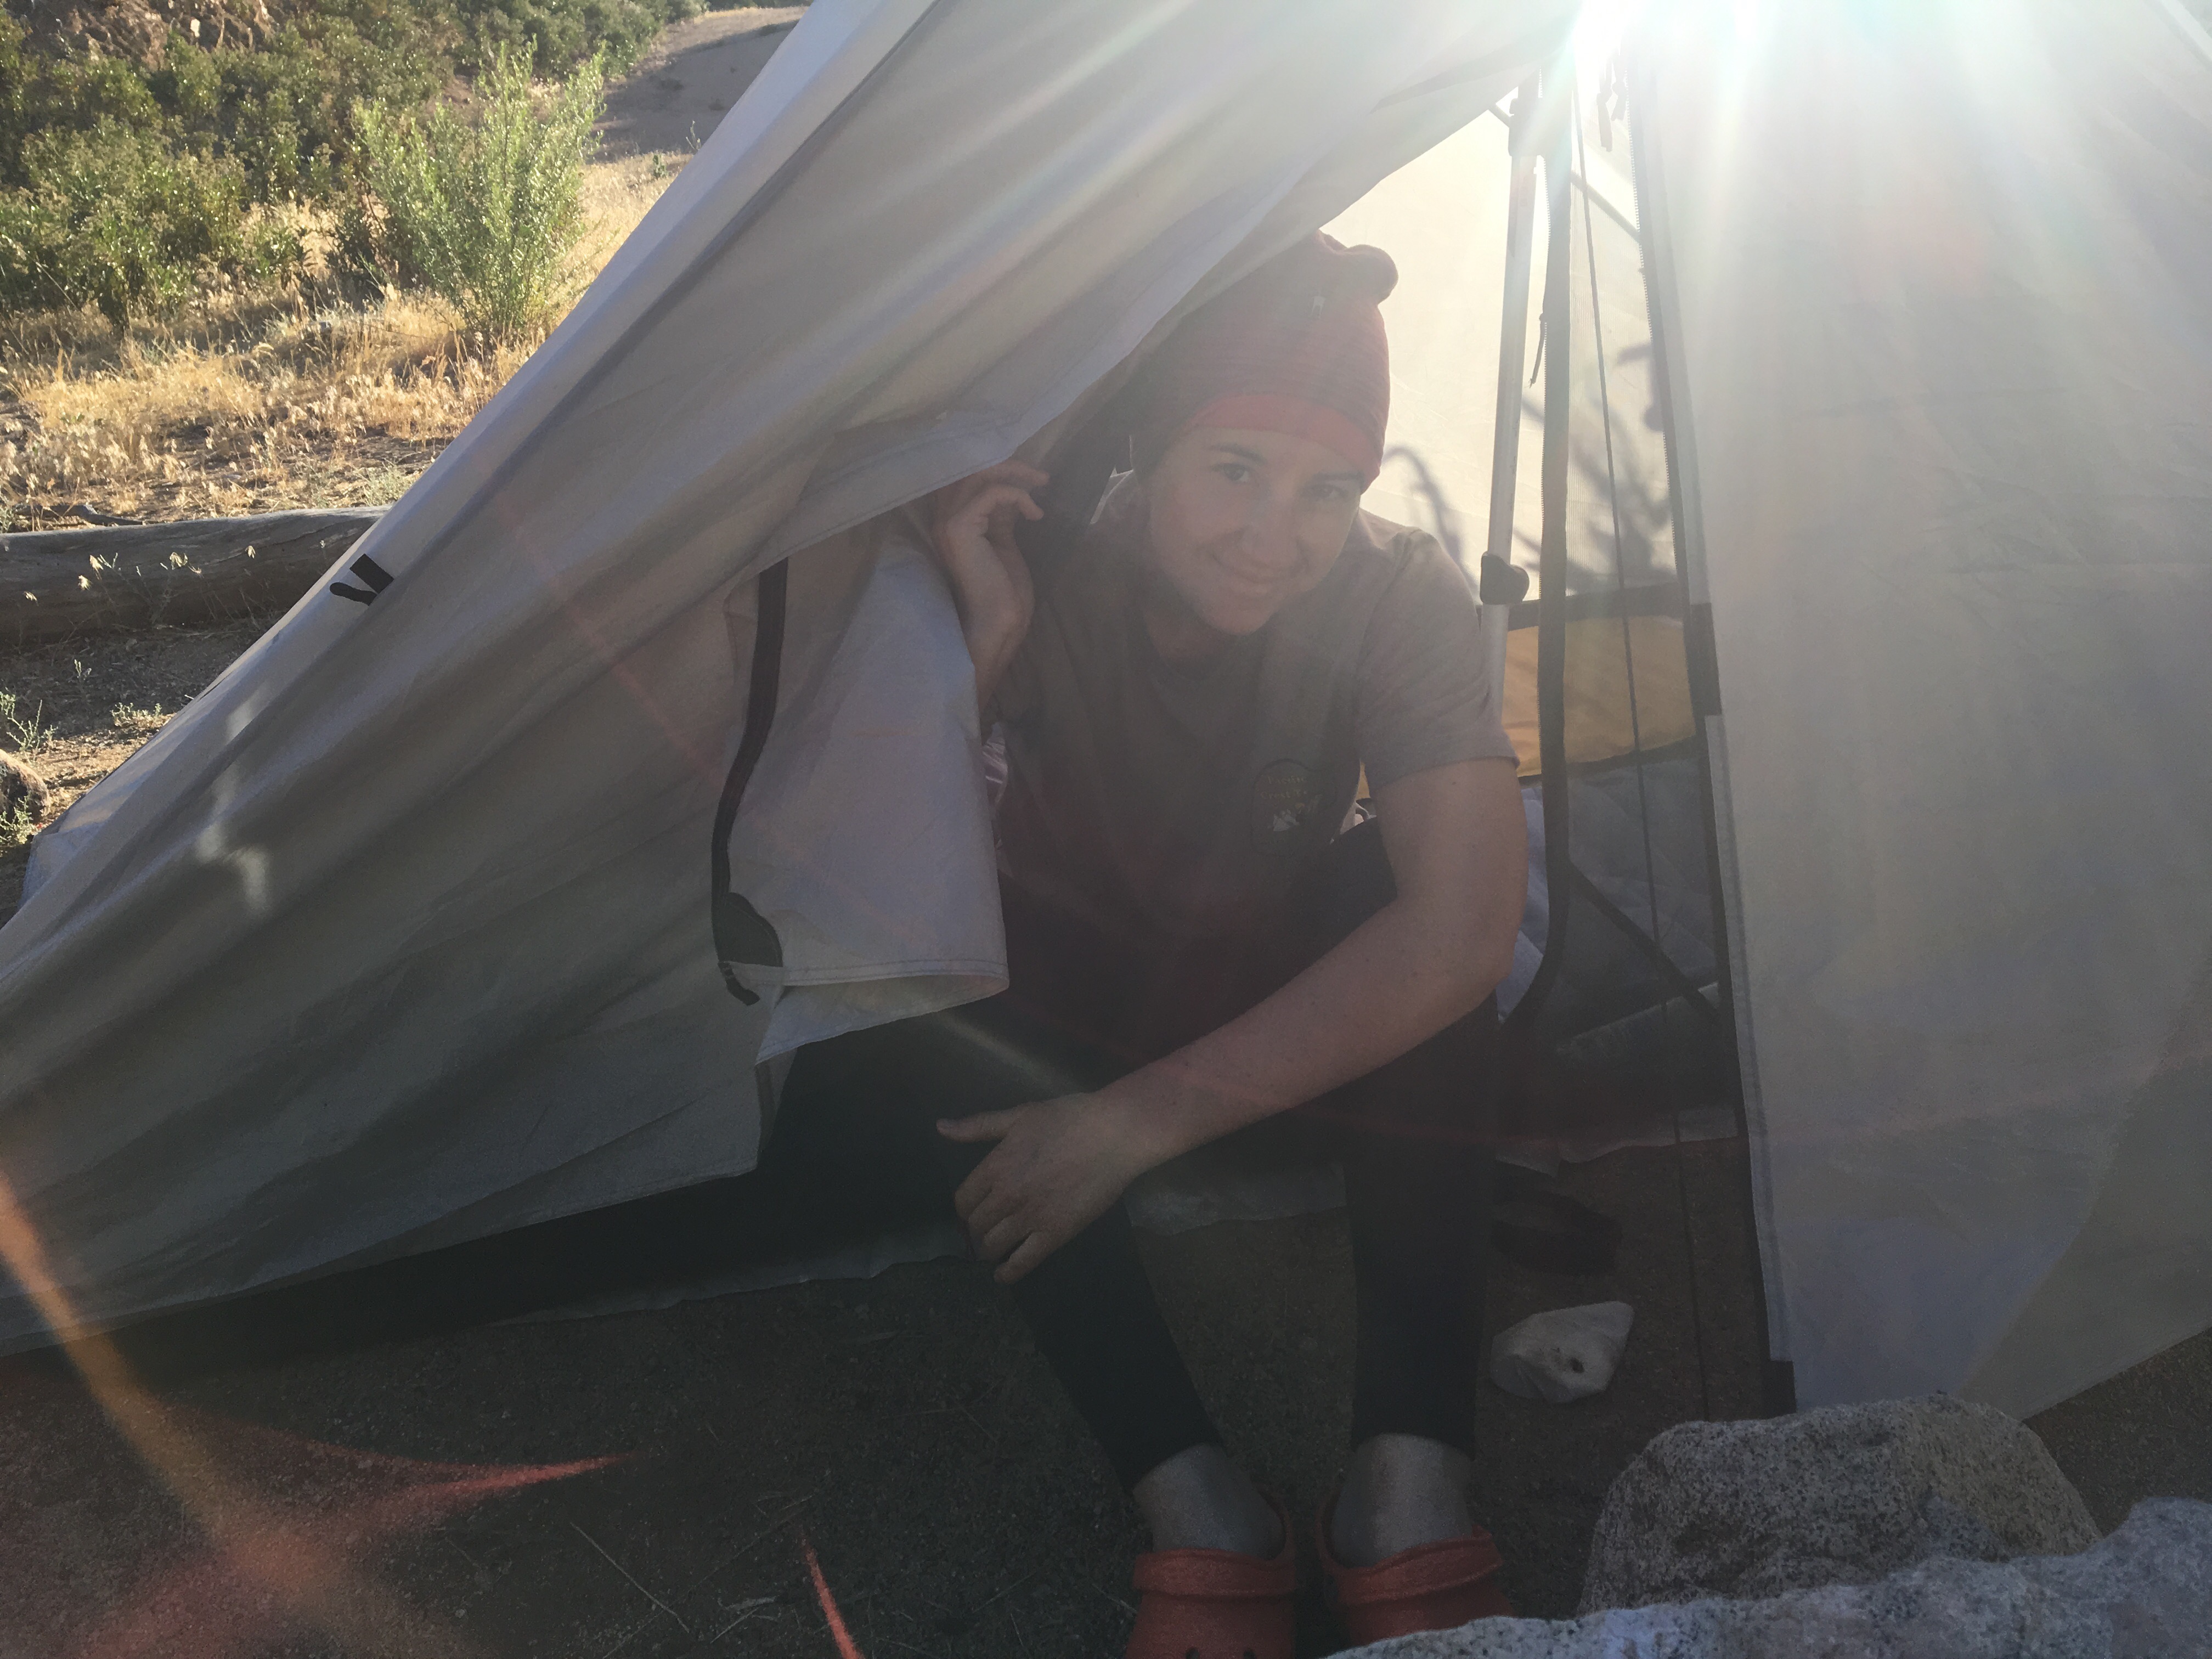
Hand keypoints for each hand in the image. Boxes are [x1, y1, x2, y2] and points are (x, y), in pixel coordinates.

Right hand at [925, 461, 1046, 708]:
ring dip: (1015, 474)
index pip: (965, 477)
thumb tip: (1011, 490)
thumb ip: (1000, 515)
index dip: (997, 468)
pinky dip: (1018, 496)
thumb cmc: (1003, 593)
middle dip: (1008, 464)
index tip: (1030, 477)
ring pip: (978, 474)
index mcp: (950, 522)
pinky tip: (1035, 515)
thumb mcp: (1002, 543)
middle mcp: (942, 518)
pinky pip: (991, 492)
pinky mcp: (959, 529)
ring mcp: (947, 523)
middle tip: (1041, 477)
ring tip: (1041, 486)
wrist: (1000, 624)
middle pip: (969, 468)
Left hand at [938, 1093, 1155, 1283]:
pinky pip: (1023, 1262)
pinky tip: (1002, 1276)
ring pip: (993, 1245)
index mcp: (995, 1166)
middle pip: (976, 1225)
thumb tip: (940, 1127)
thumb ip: (978, 1126)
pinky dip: (1008, 1273)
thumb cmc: (1067, 1118)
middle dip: (977, 1229)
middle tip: (985, 1229)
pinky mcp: (1054, 1234)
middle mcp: (1006, 1196)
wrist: (1112, 1135)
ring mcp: (1030, 1217)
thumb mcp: (1018, 1116)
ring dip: (990, 1249)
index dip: (965, 1208)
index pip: (963, 1200)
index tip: (972, 1209)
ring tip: (994, 1248)